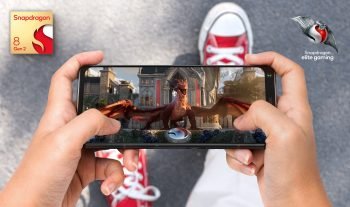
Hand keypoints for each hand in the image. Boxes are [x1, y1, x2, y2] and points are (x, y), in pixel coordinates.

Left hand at [0, 51, 138, 206]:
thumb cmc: (37, 177)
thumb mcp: (65, 140)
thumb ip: (91, 122)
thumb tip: (113, 121)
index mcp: (59, 114)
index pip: (65, 78)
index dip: (80, 62)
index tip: (100, 56)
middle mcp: (71, 128)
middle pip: (102, 113)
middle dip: (120, 120)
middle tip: (132, 124)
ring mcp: (81, 148)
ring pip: (112, 141)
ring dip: (124, 154)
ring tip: (127, 165)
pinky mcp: (88, 167)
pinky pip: (111, 165)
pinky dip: (115, 176)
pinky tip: (109, 185)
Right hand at [225, 52, 330, 205]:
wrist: (292, 203)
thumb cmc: (297, 173)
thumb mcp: (283, 133)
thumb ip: (262, 112)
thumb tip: (243, 117)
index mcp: (294, 109)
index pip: (289, 72)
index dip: (271, 59)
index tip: (250, 60)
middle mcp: (282, 119)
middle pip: (257, 98)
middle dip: (241, 106)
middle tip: (231, 109)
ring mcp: (268, 136)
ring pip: (241, 124)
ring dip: (237, 140)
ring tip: (249, 154)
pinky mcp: (257, 150)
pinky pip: (237, 145)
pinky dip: (237, 156)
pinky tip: (249, 165)